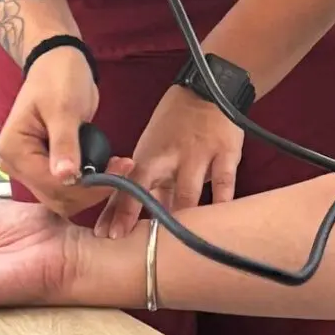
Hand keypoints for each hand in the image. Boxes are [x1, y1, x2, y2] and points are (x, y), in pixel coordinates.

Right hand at [0, 46, 132, 217]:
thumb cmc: (59, 79)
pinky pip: (69, 185)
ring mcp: (32, 167)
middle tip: (122, 167)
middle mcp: (17, 165)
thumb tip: (66, 176)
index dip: (86, 184)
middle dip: (92, 188)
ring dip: (93, 187)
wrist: (60, 63)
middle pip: (56, 195)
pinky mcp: (47, 166)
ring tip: (118, 165)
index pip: (50, 184)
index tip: (118, 170)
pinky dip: (90, 181)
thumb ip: (65, 143)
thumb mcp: (64, 108)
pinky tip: (109, 166)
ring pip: (64, 195)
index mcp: (14, 150)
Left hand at [94, 86, 243, 238]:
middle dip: (140, 218)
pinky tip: (219, 223)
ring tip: (176, 245)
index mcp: (148, 156)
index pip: (127, 186)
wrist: (209, 88)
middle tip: (133, 246)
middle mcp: (169, 157)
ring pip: (187, 192)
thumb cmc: (176, 121)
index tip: (108, 235)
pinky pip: (224, 182)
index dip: (118, 211)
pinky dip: (222, 203)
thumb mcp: (156, 146)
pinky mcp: (226, 153)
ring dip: (180, 218)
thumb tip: (136, 218)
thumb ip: (151, 182)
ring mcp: (198, 156)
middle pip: (149, 190)